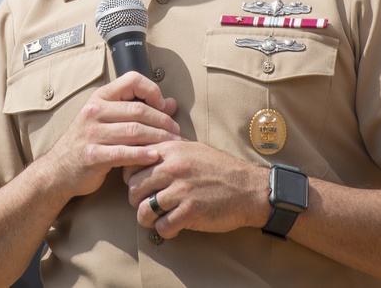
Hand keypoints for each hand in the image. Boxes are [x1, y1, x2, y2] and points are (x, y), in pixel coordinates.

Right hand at [39, 72, 179, 201]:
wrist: (58, 169)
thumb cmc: (87, 142)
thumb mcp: (106, 119)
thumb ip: (136, 110)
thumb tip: (171, 103)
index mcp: (99, 98)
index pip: (131, 80)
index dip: (152, 90)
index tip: (164, 106)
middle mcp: (94, 111)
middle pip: (138, 110)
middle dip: (163, 120)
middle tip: (177, 131)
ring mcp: (91, 133)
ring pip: (135, 131)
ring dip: (159, 138)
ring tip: (173, 145)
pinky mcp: (93, 155)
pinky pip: (123, 153)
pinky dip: (143, 155)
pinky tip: (155, 157)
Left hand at [123, 141, 268, 237]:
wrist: (249, 189)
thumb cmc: (219, 169)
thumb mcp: (192, 148)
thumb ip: (167, 150)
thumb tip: (142, 154)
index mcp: (170, 150)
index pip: (131, 164)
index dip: (131, 178)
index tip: (140, 186)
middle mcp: (173, 168)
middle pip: (134, 189)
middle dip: (136, 200)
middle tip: (145, 205)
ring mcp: (181, 190)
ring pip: (143, 210)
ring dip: (146, 219)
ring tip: (155, 219)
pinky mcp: (191, 211)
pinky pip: (162, 226)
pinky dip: (164, 230)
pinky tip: (172, 227)